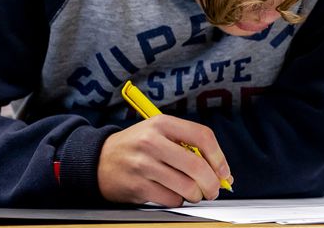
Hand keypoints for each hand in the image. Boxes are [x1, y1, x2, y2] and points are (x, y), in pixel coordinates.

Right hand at [97, 115, 231, 206]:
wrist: (99, 160)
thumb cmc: (135, 147)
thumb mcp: (157, 133)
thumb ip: (187, 145)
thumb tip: (220, 172)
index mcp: (161, 123)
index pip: (202, 136)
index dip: (219, 157)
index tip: (223, 172)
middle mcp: (151, 141)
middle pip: (197, 166)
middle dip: (212, 184)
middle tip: (212, 189)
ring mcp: (143, 164)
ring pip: (187, 187)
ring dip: (195, 195)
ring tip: (189, 191)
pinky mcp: (138, 185)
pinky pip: (172, 199)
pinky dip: (177, 200)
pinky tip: (168, 192)